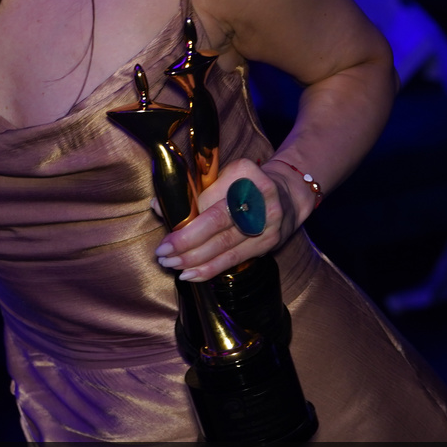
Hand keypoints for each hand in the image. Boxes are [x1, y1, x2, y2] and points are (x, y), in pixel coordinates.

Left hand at [155, 157, 305, 281]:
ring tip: (172, 265)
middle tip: (163, 254)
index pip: (209, 198)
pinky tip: (193, 274)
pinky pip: (236, 258)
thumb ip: (191, 192)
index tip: (165, 230)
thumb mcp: (221, 177)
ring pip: (226, 245)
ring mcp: (268, 220)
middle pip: (217, 223)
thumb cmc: (243, 185)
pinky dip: (212, 268)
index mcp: (244, 172)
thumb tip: (159, 206)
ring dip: (196, 259)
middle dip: (186, 242)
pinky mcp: (270, 241)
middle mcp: (260, 195)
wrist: (287, 194)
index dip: (185, 219)